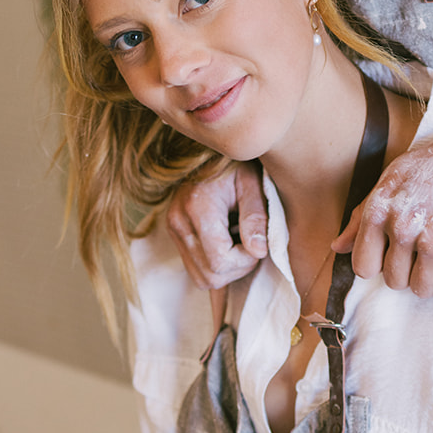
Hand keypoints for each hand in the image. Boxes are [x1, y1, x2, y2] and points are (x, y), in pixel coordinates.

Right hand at [166, 164, 268, 289]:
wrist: (209, 153)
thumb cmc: (238, 166)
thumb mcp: (253, 183)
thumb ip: (256, 217)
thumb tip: (258, 251)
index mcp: (196, 207)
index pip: (219, 261)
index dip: (245, 261)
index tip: (259, 243)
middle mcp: (178, 222)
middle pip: (209, 276)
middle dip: (238, 268)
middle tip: (252, 245)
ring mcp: (173, 230)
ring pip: (201, 279)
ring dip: (227, 270)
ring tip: (240, 243)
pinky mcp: (175, 235)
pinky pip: (196, 270)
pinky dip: (216, 266)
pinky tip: (228, 244)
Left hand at [336, 117, 432, 298]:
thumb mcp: (393, 177)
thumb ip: (362, 214)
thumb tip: (337, 247)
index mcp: (380, 208)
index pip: (363, 266)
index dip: (379, 263)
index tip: (395, 252)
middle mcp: (404, 226)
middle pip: (394, 281)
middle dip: (409, 270)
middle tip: (427, 245)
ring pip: (421, 289)